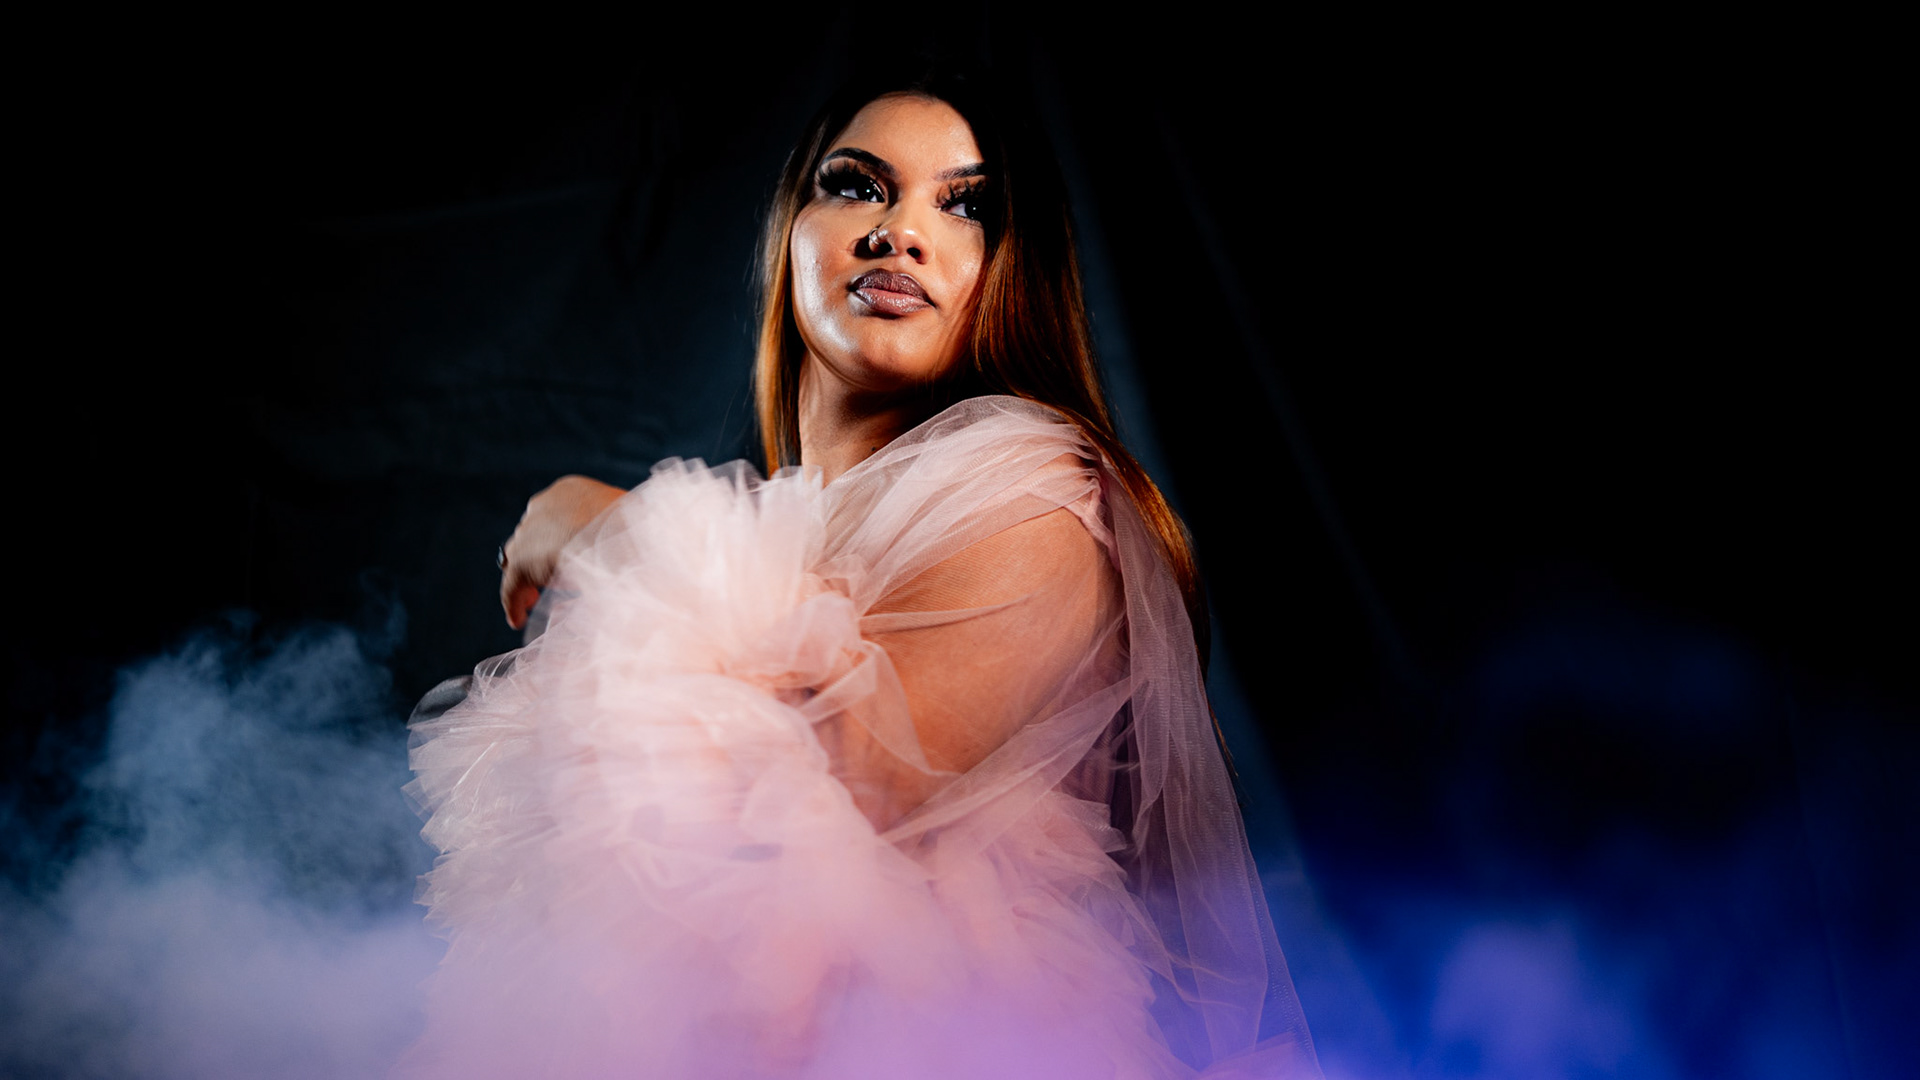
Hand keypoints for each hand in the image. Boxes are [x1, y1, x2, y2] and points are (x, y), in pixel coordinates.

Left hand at [499, 475, 624, 628]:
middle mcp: (544, 504)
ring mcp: (530, 530)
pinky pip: (512, 584)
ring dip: (527, 577)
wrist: (629, 537)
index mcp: (571, 491)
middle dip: (539, 555)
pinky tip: (518, 618)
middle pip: (532, 534)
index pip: (554, 516)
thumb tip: (621, 556)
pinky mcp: (523, 560)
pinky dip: (514, 601)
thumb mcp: (626, 526)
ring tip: (532, 601)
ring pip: (519, 557)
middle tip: (547, 580)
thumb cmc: (640, 531)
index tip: (562, 557)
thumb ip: (612, 536)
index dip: (556, 537)